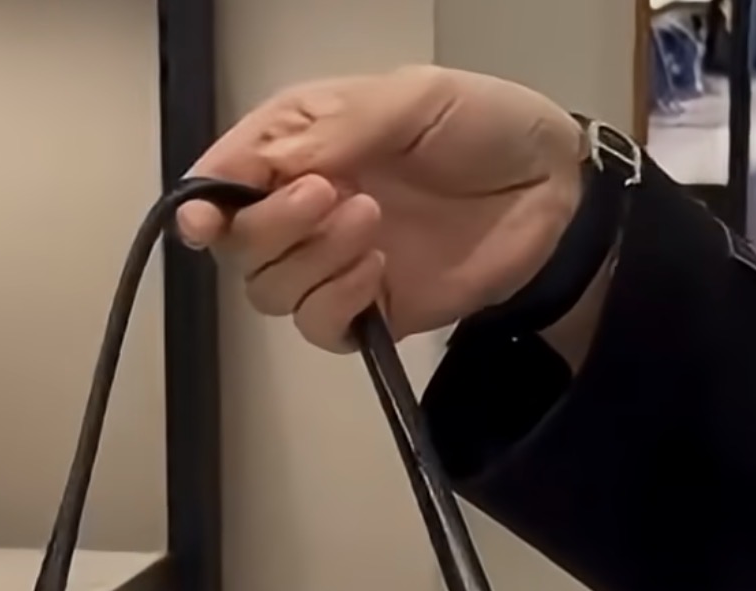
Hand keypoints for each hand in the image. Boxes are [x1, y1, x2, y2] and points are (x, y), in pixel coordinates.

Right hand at [178, 65, 585, 351]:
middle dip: (271, 226)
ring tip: (371, 224)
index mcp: (300, 142)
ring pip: (269, 290)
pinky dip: (336, 301)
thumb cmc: (483, 128)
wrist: (551, 193)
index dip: (203, 203)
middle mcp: (303, 206)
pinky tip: (377, 270)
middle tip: (330, 195)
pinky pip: (317, 326)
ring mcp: (331, 264)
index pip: (224, 178)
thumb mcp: (409, 100)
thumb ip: (331, 131)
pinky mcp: (365, 312)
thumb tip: (258, 169)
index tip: (204, 221)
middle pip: (238, 245)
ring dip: (310, 260)